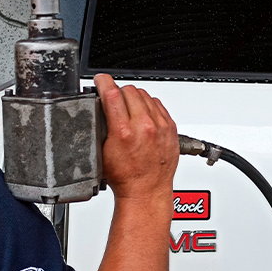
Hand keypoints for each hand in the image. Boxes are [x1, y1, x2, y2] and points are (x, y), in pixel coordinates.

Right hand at [94, 74, 178, 203]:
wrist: (146, 190)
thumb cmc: (125, 176)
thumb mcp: (102, 150)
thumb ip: (102, 125)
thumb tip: (102, 106)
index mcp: (123, 131)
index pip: (112, 93)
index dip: (103, 82)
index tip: (100, 80)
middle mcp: (144, 126)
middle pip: (129, 90)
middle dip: (118, 92)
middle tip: (113, 101)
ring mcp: (160, 126)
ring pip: (145, 94)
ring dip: (134, 98)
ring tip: (128, 109)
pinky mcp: (171, 128)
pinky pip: (158, 104)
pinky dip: (149, 106)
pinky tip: (143, 115)